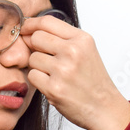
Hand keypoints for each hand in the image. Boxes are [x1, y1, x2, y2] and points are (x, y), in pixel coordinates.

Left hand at [18, 15, 129, 129]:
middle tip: (45, 58)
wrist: (104, 108)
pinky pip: (32, 76)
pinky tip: (52, 84)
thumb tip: (30, 31)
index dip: (31, 24)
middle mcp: (73, 52)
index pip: (47, 21)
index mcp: (82, 39)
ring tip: (54, 74)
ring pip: (32, 58)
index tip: (25, 29)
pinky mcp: (54, 88)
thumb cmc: (93, 81)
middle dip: (34, 47)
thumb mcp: (85, 51)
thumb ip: (62, 39)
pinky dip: (38, 81)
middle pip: (36, 38)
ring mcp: (63, 70)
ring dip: (37, 67)